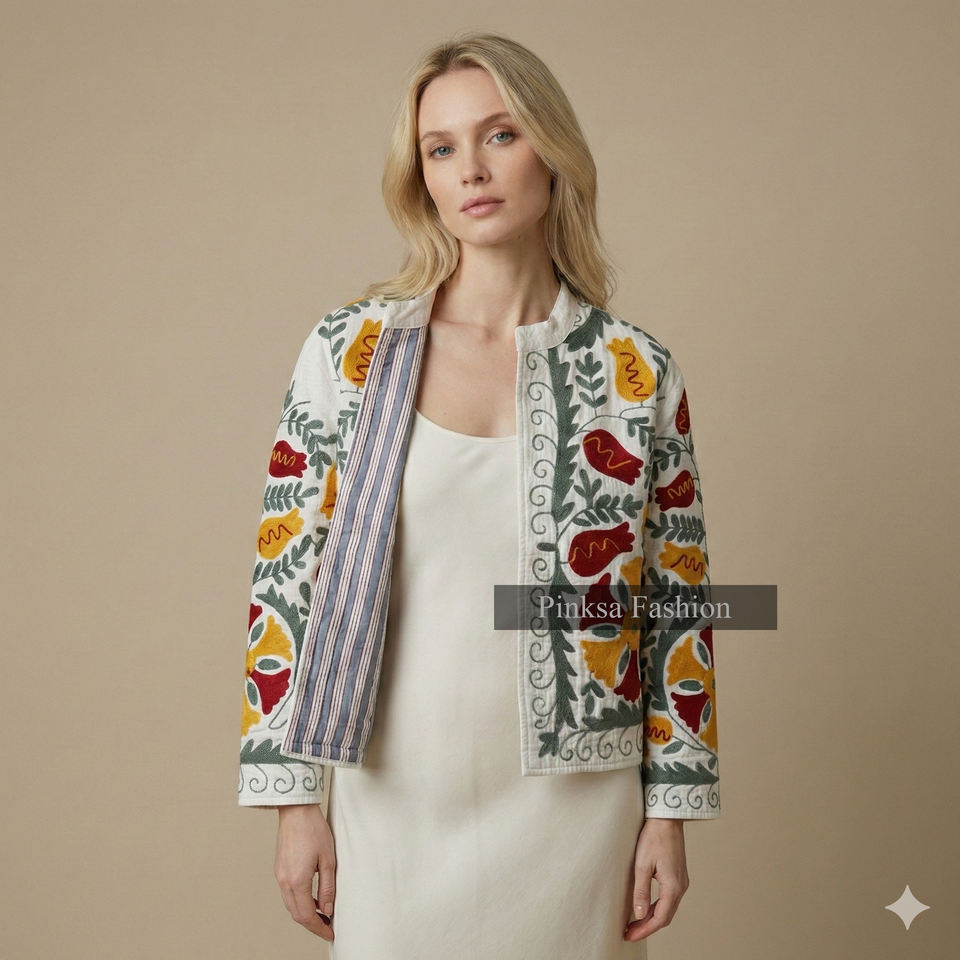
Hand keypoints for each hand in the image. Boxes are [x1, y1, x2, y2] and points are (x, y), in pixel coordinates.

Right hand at [274, 803, 336, 941]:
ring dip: (305, 913)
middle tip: (327, 927)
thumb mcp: (328, 859)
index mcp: (297, 881)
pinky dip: (299, 901)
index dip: (319, 928)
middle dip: (312, 924)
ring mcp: (279, 875)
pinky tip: (312, 897)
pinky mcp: (279, 868)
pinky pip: (288, 893)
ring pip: (291, 905)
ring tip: (322, 914)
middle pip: (296, 914)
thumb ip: (328, 887)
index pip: (307, 915)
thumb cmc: (314, 830)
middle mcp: (284, 881)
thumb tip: (327, 909)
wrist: (296, 810)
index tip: (330, 933)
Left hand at [623, 818, 688, 941]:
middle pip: (665, 916)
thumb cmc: (653, 838)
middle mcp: (681, 887)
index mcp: (673, 886)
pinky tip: (645, 907)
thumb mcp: (642, 865)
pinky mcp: (678, 875)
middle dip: (647, 927)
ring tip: (634, 923)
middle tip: (629, 933)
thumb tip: (639, 915)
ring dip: (652, 918)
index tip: (629, 935)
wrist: (667, 819)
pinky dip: (656, 907)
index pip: (659, 918)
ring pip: (667, 908)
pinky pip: (668, 898)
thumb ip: (640, 891)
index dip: (644, 930)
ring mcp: (681, 881)